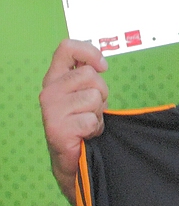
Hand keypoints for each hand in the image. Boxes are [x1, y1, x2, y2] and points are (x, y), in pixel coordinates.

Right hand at [39, 39, 108, 203]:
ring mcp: (50, 110)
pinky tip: (85, 134)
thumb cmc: (81, 123)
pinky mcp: (57, 128)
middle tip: (92, 109)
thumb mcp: (85, 93)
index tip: (102, 66)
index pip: (67, 48)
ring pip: (94, 97)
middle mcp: (49, 91)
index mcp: (55, 79)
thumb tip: (100, 63)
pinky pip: (93, 119)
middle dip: (102, 93)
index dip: (90, 52)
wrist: (73, 158)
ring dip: (99, 112)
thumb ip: (88, 75)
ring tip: (87, 122)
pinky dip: (95, 128)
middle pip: (90, 75)